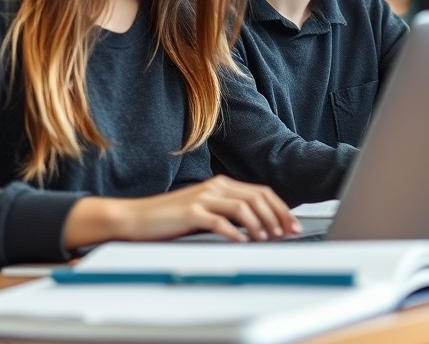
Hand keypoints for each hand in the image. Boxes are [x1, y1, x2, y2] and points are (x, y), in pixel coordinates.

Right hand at [63, 175, 300, 248]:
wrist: (136, 218)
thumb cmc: (171, 219)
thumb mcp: (205, 211)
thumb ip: (228, 213)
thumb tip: (261, 226)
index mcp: (222, 184)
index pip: (261, 192)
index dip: (281, 208)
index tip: (292, 225)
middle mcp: (215, 186)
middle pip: (257, 198)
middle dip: (278, 216)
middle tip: (287, 234)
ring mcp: (203, 197)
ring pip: (243, 207)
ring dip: (260, 224)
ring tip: (268, 239)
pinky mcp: (190, 212)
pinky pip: (220, 221)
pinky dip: (235, 232)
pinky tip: (243, 242)